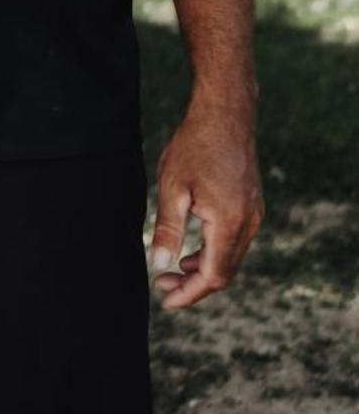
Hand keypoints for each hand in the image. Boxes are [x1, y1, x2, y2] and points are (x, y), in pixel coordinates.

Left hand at [148, 99, 263, 310]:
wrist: (225, 113)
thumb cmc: (195, 145)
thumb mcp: (172, 187)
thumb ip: (168, 228)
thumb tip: (158, 263)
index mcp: (229, 223)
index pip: (213, 276)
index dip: (190, 293)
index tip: (166, 300)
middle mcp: (248, 223)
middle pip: (225, 272)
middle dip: (194, 285)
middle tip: (162, 286)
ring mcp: (253, 214)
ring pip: (230, 258)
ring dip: (203, 269)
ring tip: (172, 270)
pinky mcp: (251, 205)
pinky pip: (234, 241)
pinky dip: (213, 252)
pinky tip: (191, 249)